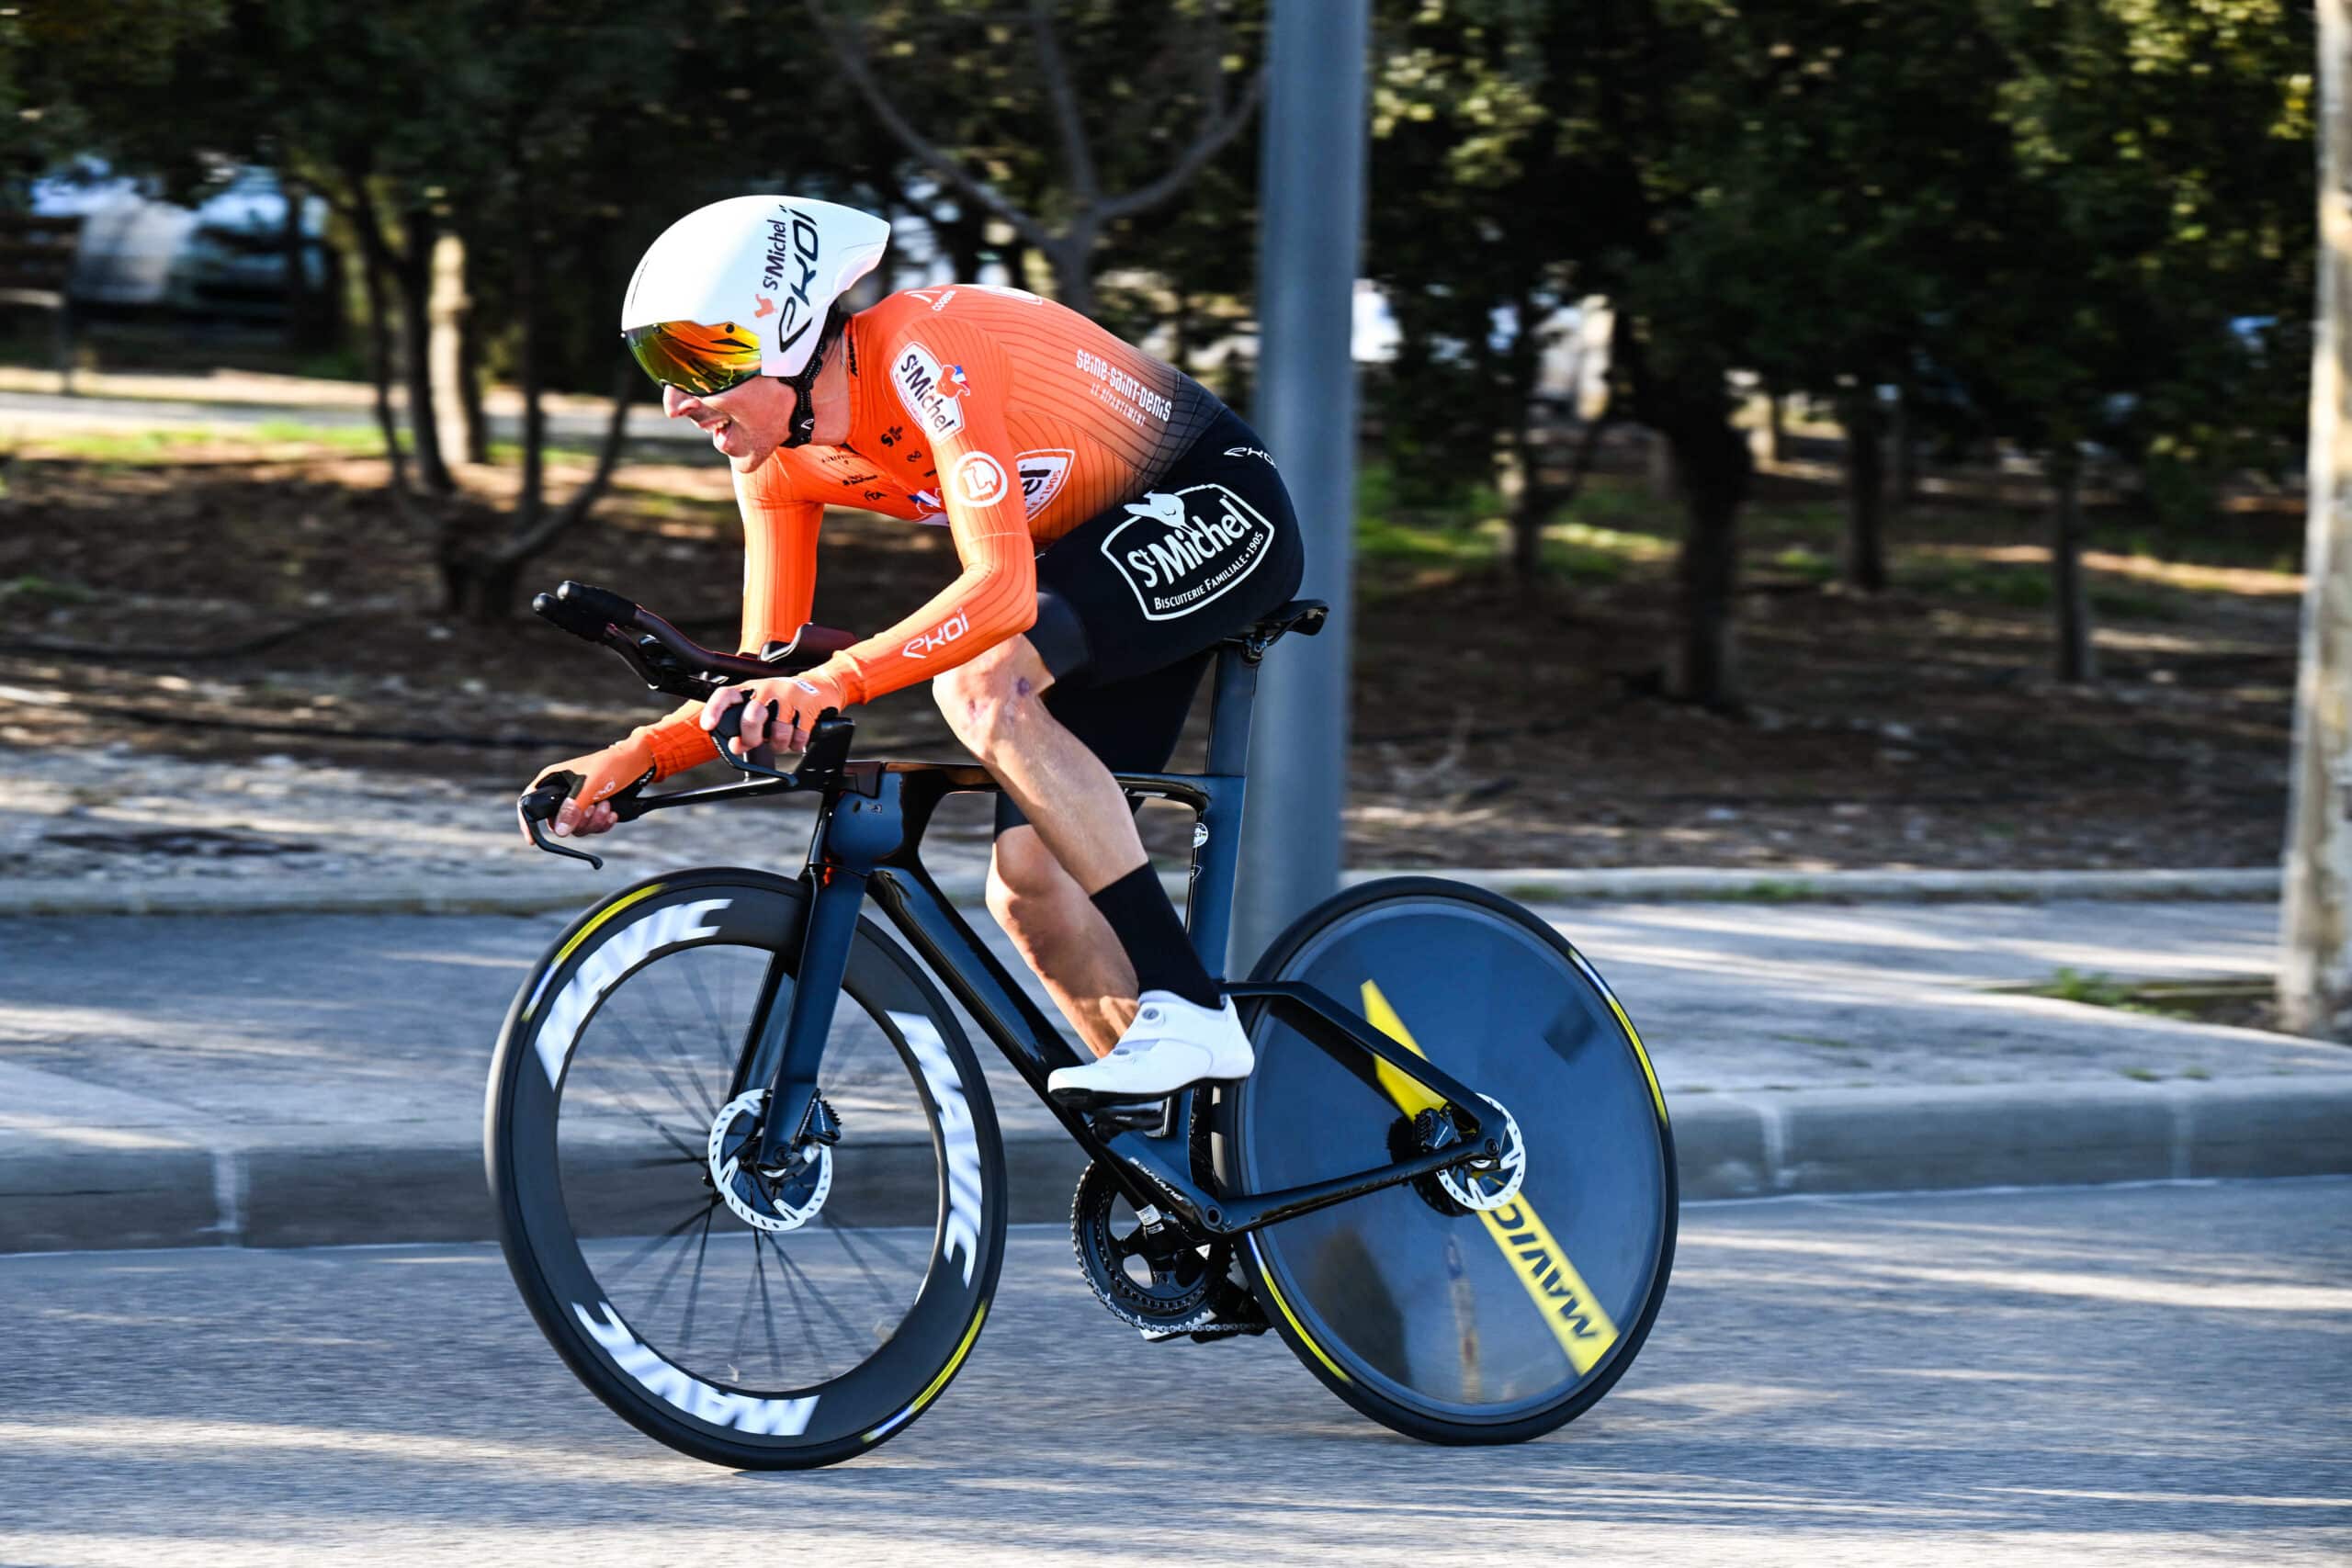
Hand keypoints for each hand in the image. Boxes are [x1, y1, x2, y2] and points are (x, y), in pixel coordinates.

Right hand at [524, 733, 655, 841]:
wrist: (638, 764)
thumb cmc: (612, 765)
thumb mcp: (591, 785)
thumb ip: (574, 806)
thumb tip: (560, 830)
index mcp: (552, 780)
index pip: (529, 803)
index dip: (527, 822)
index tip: (533, 841)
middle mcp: (561, 793)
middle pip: (557, 822)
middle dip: (578, 822)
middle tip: (593, 809)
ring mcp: (577, 803)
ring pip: (576, 828)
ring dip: (594, 822)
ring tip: (607, 805)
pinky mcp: (591, 809)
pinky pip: (591, 827)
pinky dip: (602, 823)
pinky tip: (612, 812)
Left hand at [700, 671, 848, 759]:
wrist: (820, 684)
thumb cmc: (784, 699)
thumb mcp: (761, 706)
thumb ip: (745, 726)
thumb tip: (736, 746)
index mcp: (751, 689)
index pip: (726, 695)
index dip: (714, 710)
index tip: (708, 725)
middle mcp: (768, 689)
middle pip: (752, 717)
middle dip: (752, 737)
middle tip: (755, 743)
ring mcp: (789, 696)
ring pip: (778, 731)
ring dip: (779, 744)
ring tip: (781, 740)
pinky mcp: (808, 706)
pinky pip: (799, 736)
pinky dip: (797, 744)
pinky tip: (796, 737)